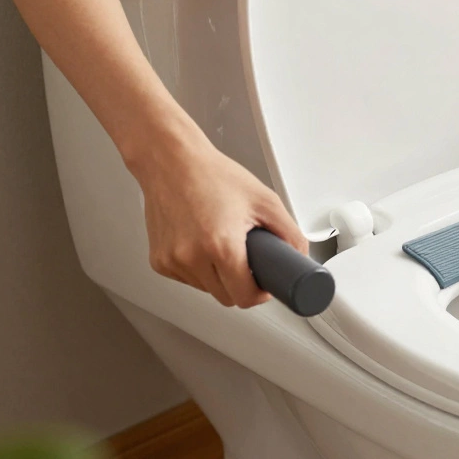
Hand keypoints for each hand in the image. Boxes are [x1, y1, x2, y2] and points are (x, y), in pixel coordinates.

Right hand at [131, 141, 308, 307]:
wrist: (171, 161)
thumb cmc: (213, 175)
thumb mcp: (264, 200)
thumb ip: (289, 232)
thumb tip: (300, 255)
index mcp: (221, 246)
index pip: (245, 297)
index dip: (260, 294)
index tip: (265, 285)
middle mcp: (192, 258)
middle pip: (226, 297)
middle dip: (241, 285)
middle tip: (248, 261)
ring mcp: (172, 262)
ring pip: (206, 289)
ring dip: (219, 278)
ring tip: (223, 245)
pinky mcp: (158, 261)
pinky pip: (187, 279)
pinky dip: (199, 269)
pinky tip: (202, 244)